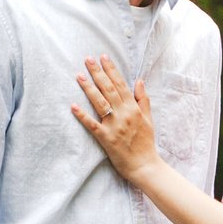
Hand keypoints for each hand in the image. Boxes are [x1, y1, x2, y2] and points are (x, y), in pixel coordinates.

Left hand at [70, 56, 157, 179]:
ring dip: (89, 89)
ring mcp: (114, 126)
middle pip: (109, 89)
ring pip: (100, 103)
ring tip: (79, 76)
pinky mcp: (106, 138)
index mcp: (134, 108)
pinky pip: (92, 125)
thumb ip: (143, 99)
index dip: (111, 70)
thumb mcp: (149, 119)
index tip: (103, 57)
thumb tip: (139, 81)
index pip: (121, 84)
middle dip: (98, 73)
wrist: (145, 166)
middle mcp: (124, 114)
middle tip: (87, 59)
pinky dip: (82, 116)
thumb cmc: (146, 143)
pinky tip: (73, 106)